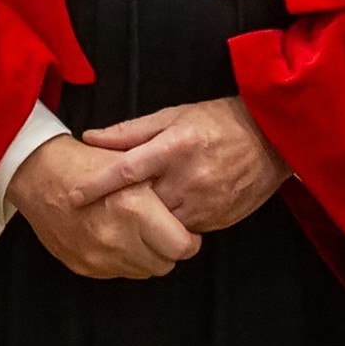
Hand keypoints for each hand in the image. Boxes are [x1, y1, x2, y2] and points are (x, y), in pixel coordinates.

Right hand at [13, 133, 199, 279]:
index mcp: (134, 209)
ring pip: (143, 271)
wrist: (37, 174)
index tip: (185, 232)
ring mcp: (98, 256)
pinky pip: (118, 272)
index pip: (182, 247)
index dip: (188, 240)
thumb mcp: (131, 163)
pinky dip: (122, 259)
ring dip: (146, 256)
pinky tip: (114, 237)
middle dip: (168, 249)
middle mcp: (117, 238)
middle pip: (165, 264)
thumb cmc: (84, 163)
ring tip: (136, 232)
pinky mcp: (84, 266)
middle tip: (162, 231)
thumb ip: (163, 190)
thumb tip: (189, 210)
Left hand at [79, 97, 285, 234]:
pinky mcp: (216, 220)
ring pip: (159, 223)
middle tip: (93, 209)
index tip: (71, 195)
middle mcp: (188, 178)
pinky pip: (181, 230)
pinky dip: (167, 224)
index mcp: (175, 147)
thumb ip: (131, 131)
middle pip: (139, 203)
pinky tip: (162, 214)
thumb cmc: (219, 122)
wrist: (274, 140)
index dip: (95, 185)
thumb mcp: (175, 115)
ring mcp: (204, 203)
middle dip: (117, 208)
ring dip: (142, 220)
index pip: (126, 170)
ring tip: (128, 213)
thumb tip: (90, 138)